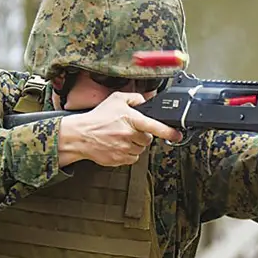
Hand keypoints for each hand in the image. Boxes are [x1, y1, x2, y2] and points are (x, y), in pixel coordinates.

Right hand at [58, 92, 182, 166]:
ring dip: (135, 144)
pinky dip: (128, 153)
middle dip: (142, 135)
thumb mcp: (115, 100)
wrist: (80, 136)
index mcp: (130, 119)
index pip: (155, 126)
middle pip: (148, 139)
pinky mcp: (120, 159)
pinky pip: (132, 158)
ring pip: (141, 150)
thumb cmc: (97, 118)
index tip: (177, 135)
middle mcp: (129, 134)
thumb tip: (146, 100)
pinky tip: (118, 146)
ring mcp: (124, 149)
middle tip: (130, 130)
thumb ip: (134, 98)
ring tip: (121, 137)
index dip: (169, 132)